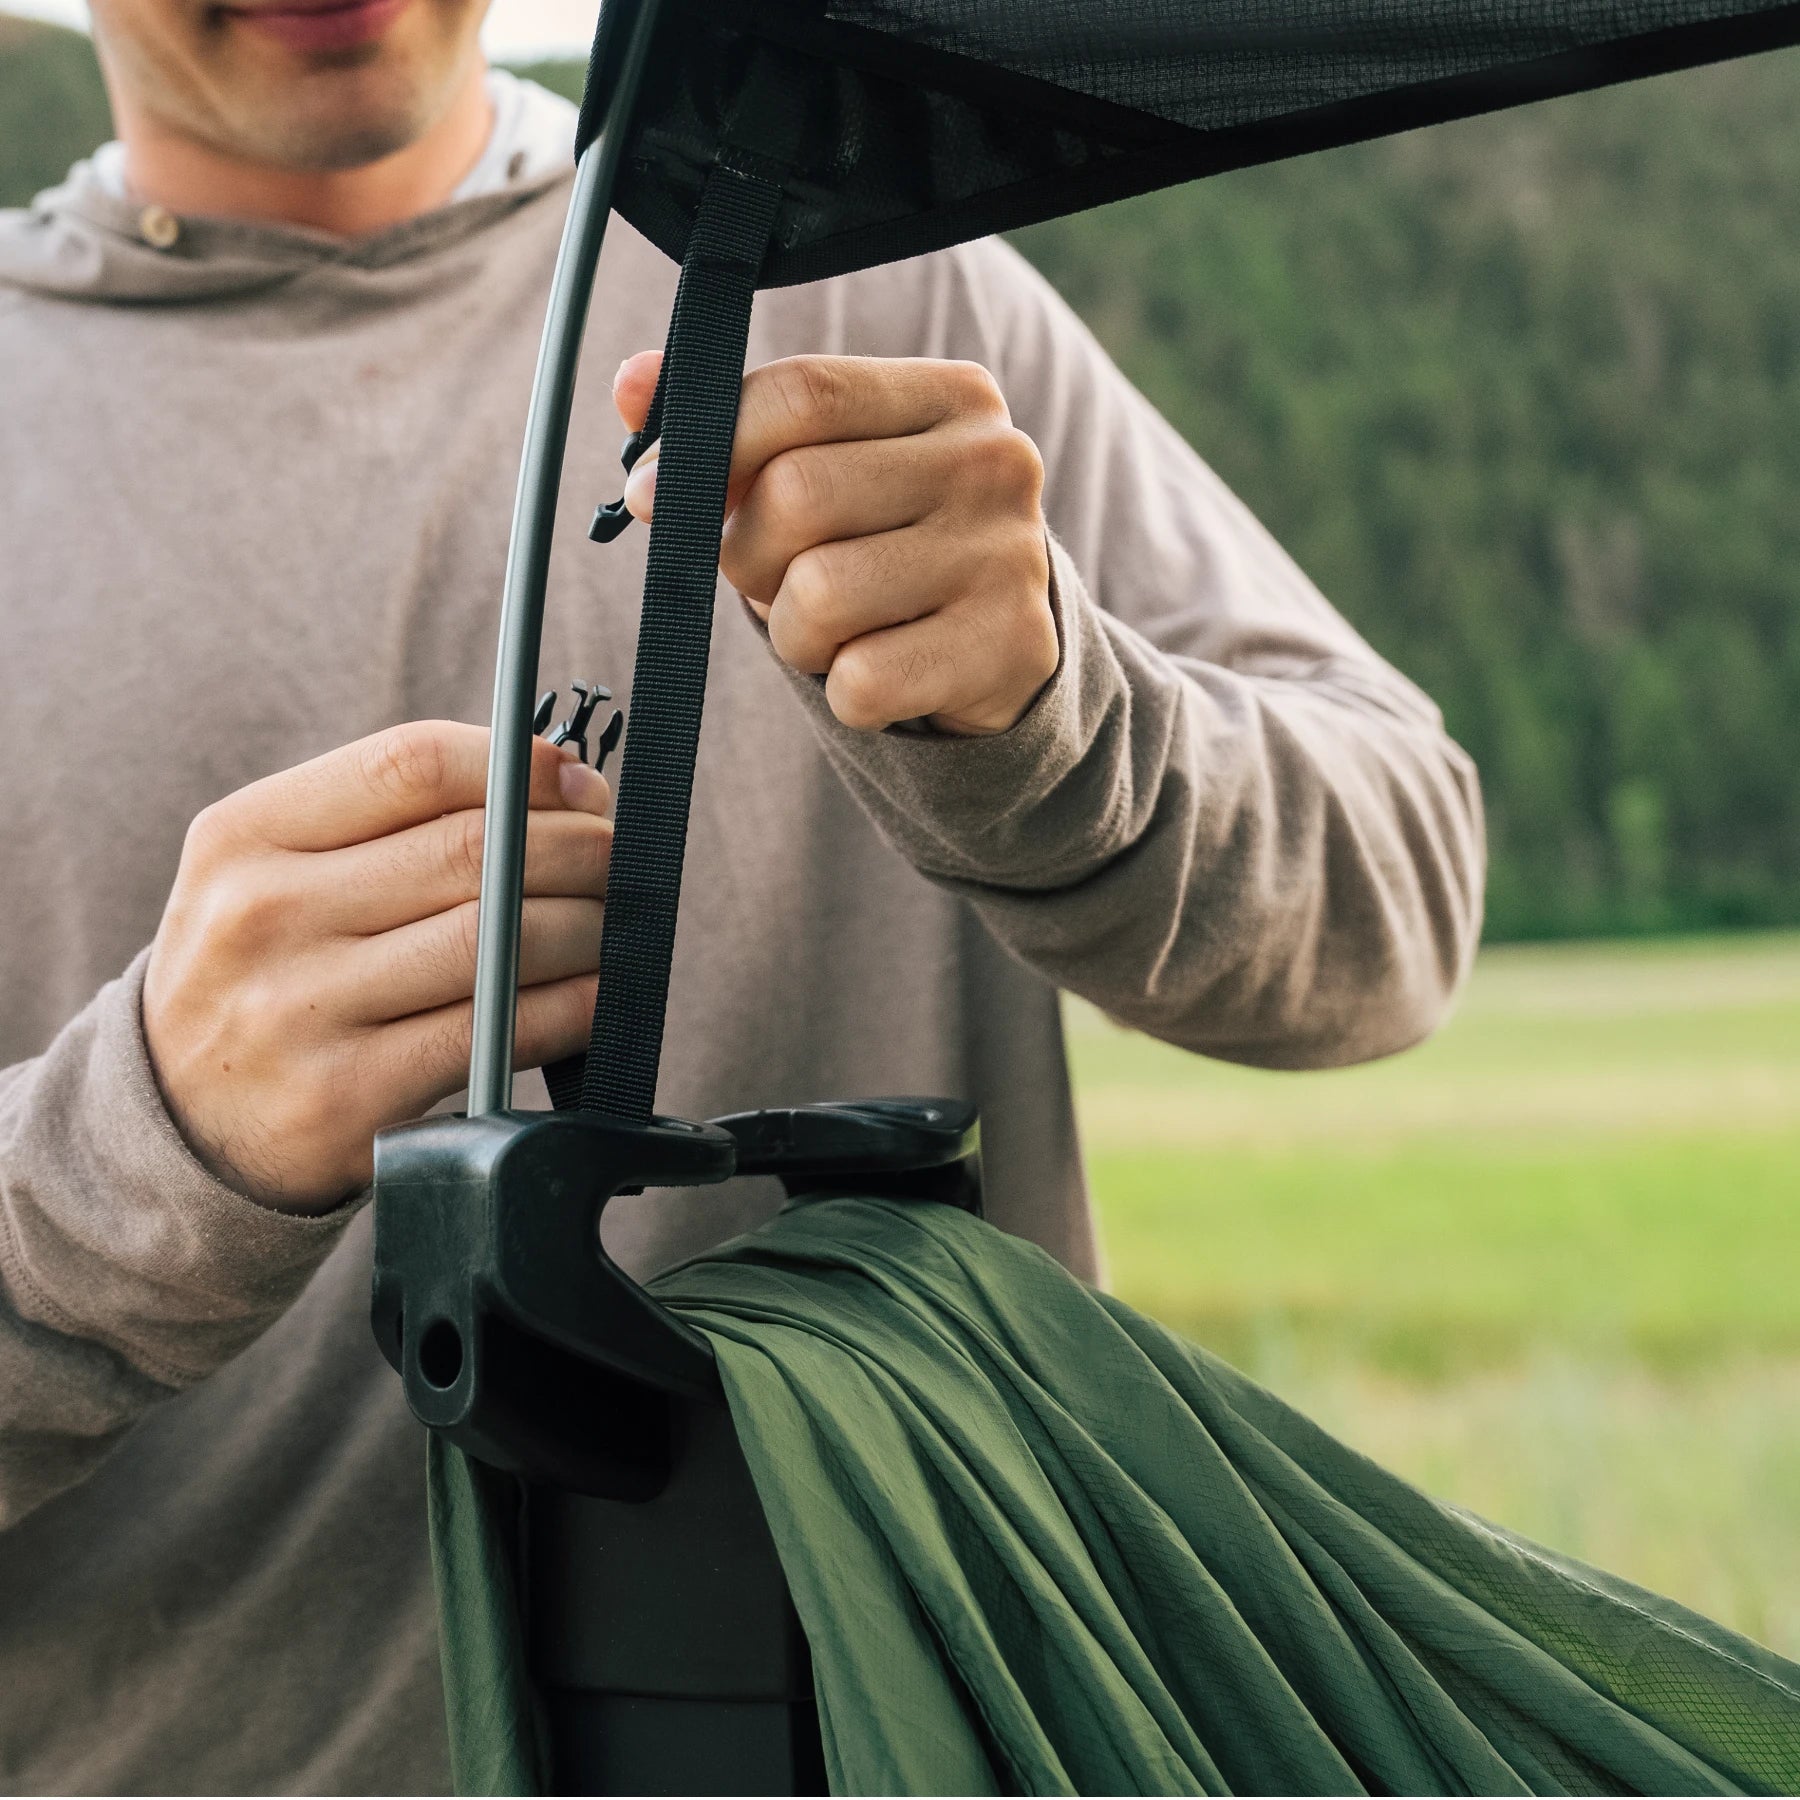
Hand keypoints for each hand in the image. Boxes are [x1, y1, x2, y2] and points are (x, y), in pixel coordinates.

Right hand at [142, 722, 611, 1213]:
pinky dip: (571, 1004)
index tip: (579, 785)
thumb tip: (562, 784)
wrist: (181, 1120)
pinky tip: (597, 990)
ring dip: (587, 925)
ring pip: (496, 941)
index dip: (523, 767)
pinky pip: (497, 1032)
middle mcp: (265, 916)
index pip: (413, 764)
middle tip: (617, 857)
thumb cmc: (266, 969)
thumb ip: (392, 819)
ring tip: (612, 920)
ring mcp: (303, 1011)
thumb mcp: (274, 871)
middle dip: (578, 848)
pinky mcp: (349, 1098)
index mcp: (246, 835)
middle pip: (472, 852)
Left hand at [616, 352, 1058, 734]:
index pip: (800, 393)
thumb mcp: (827, 467)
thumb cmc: (889, 544)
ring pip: (819, 596)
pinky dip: (842, 693)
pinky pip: (860, 683)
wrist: (1002, 648)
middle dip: (747, 553)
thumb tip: (632, 382)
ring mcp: (1007, 558)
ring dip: (794, 632)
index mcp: (951, 396)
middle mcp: (992, 464)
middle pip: (798, 495)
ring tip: (832, 627)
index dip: (708, 444)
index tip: (653, 491)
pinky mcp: (1009, 651)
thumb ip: (735, 420)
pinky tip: (879, 669)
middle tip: (767, 578)